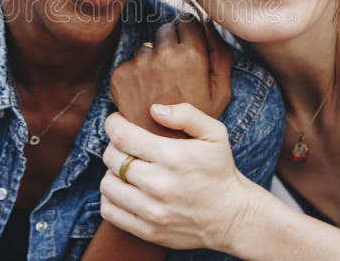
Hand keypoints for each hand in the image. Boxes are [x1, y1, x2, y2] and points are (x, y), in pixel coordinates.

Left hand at [100, 105, 256, 251]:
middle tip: (125, 145)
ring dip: (112, 172)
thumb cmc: (220, 170)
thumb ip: (186, 114)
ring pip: (107, 185)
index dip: (113, 124)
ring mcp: (152, 211)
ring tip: (126, 168)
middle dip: (114, 146)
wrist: (232, 216)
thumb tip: (154, 110)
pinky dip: (110, 198)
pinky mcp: (148, 231)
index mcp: (173, 157)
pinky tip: (125, 190)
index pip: (122, 136)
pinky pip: (109, 211)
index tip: (117, 122)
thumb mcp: (215, 133)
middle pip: (112, 158)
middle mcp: (159, 184)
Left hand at [110, 19, 231, 135]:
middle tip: (175, 72)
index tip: (189, 47)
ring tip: (159, 88)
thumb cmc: (197, 123)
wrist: (165, 152)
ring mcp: (139, 65)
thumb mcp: (221, 92)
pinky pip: (128, 64)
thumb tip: (209, 23)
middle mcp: (163, 55)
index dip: (190, 33)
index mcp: (191, 55)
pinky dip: (134, 76)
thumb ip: (220, 54)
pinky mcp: (120, 76)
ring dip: (151, 60)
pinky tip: (144, 97)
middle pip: (165, 30)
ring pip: (145, 48)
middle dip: (170, 44)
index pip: (188, 21)